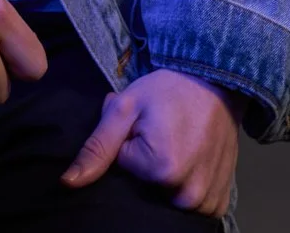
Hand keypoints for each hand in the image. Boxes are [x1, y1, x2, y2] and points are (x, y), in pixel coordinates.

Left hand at [59, 69, 244, 218]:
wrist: (218, 80)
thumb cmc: (170, 89)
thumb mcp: (126, 107)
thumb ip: (97, 147)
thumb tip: (68, 182)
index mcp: (161, 170)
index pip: (123, 167)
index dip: (130, 143)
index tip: (146, 125)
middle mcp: (187, 192)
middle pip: (145, 188)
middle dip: (148, 162)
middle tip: (162, 133)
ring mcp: (206, 198)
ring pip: (168, 200)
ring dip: (169, 179)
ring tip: (180, 146)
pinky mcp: (220, 199)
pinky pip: (196, 208)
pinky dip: (189, 189)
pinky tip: (192, 164)